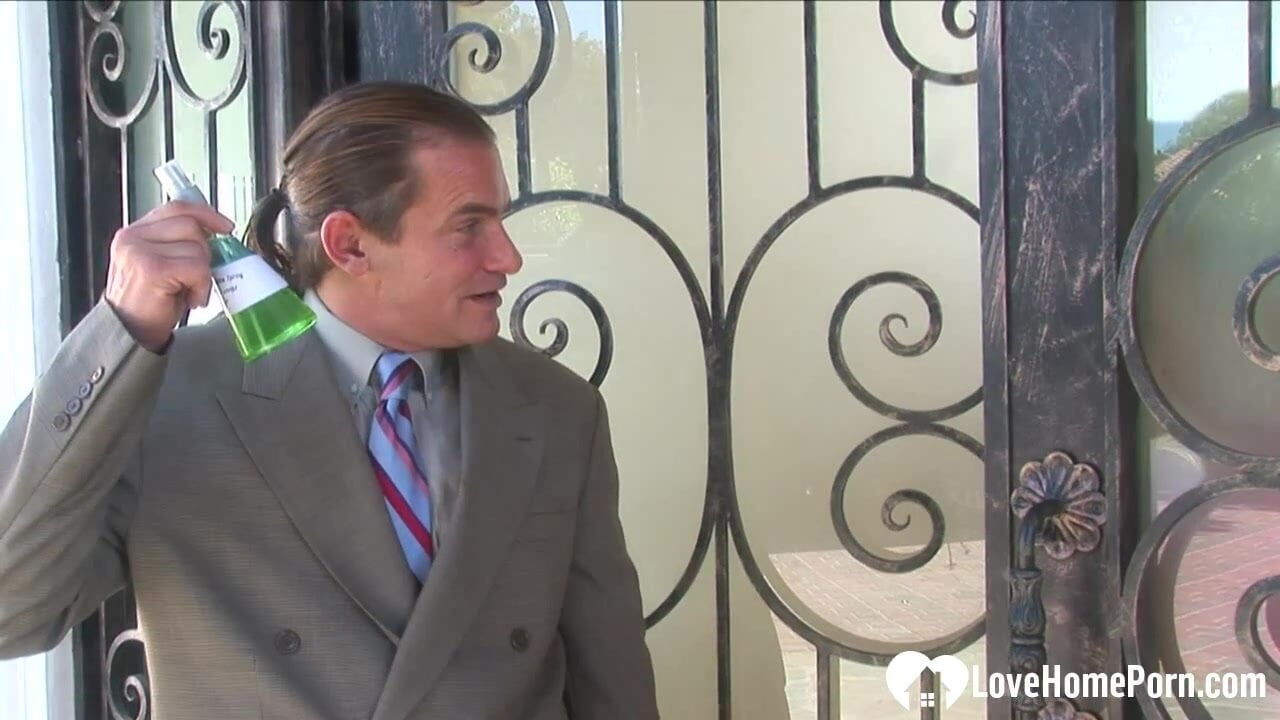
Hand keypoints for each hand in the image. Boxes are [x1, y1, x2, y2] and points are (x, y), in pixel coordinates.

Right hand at [103, 201, 233, 352]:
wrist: (131, 333)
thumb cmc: (151, 303)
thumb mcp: (164, 265)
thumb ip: (178, 244)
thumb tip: (213, 231)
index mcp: (136, 233)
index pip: (176, 208)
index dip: (205, 214)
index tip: (224, 226)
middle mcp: (132, 238)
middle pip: (191, 225)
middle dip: (204, 252)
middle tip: (195, 277)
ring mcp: (139, 252)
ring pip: (197, 248)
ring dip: (202, 274)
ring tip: (188, 290)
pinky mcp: (152, 269)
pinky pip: (196, 267)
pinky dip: (201, 286)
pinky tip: (190, 298)